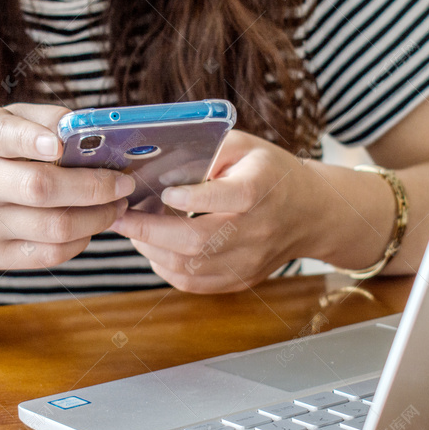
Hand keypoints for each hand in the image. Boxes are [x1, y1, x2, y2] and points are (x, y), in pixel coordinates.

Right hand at [0, 104, 134, 268]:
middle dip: (95, 187)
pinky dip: (81, 241)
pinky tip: (90, 226)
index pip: (5, 137)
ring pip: (55, 228)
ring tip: (117, 205)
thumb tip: (89, 126)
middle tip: (124, 183)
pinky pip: (50, 255)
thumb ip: (41, 119)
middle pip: (41, 190)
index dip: (33, 141)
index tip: (60, 145)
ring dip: (98, 218)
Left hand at [110, 130, 319, 292]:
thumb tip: (156, 165)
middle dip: (148, 230)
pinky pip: (193, 283)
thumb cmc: (269, 173)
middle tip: (118, 216)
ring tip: (133, 229)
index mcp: (260, 189)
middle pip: (197, 241)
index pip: (226, 197)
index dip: (191, 198)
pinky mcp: (240, 280)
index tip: (162, 191)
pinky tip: (155, 247)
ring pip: (189, 267)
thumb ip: (204, 151)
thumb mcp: (243, 146)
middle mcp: (256, 230)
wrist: (310, 213)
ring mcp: (248, 261)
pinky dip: (165, 267)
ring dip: (151, 249)